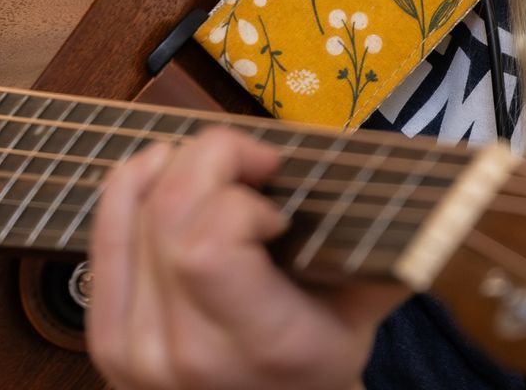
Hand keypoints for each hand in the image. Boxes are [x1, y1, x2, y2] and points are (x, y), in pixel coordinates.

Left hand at [86, 127, 408, 389]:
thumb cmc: (313, 370)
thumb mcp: (357, 320)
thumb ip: (378, 253)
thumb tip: (424, 190)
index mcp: (257, 348)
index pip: (207, 244)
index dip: (236, 198)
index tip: (275, 202)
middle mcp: (184, 355)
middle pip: (167, 212)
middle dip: (210, 158)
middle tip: (251, 162)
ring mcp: (135, 350)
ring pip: (131, 211)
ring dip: (172, 165)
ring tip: (213, 163)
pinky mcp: (105, 339)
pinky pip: (101, 233)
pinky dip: (129, 187)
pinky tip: (161, 172)